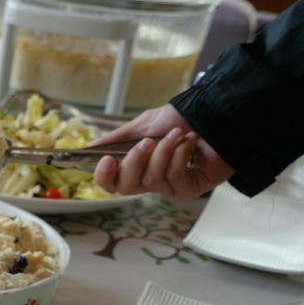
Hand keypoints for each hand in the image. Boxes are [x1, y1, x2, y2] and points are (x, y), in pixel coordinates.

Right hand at [88, 104, 233, 198]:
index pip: (111, 184)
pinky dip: (181, 155)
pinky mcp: (189, 189)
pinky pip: (174, 177)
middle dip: (135, 161)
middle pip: (126, 186)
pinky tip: (190, 142)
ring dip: (165, 151)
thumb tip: (88, 147)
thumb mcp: (144, 124)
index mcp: (137, 168)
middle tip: (148, 141)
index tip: (106, 160)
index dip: (104, 176)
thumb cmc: (183, 119)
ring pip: (152, 180)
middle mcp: (151, 181)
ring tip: (178, 134)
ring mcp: (170, 187)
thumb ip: (116, 139)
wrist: (217, 115)